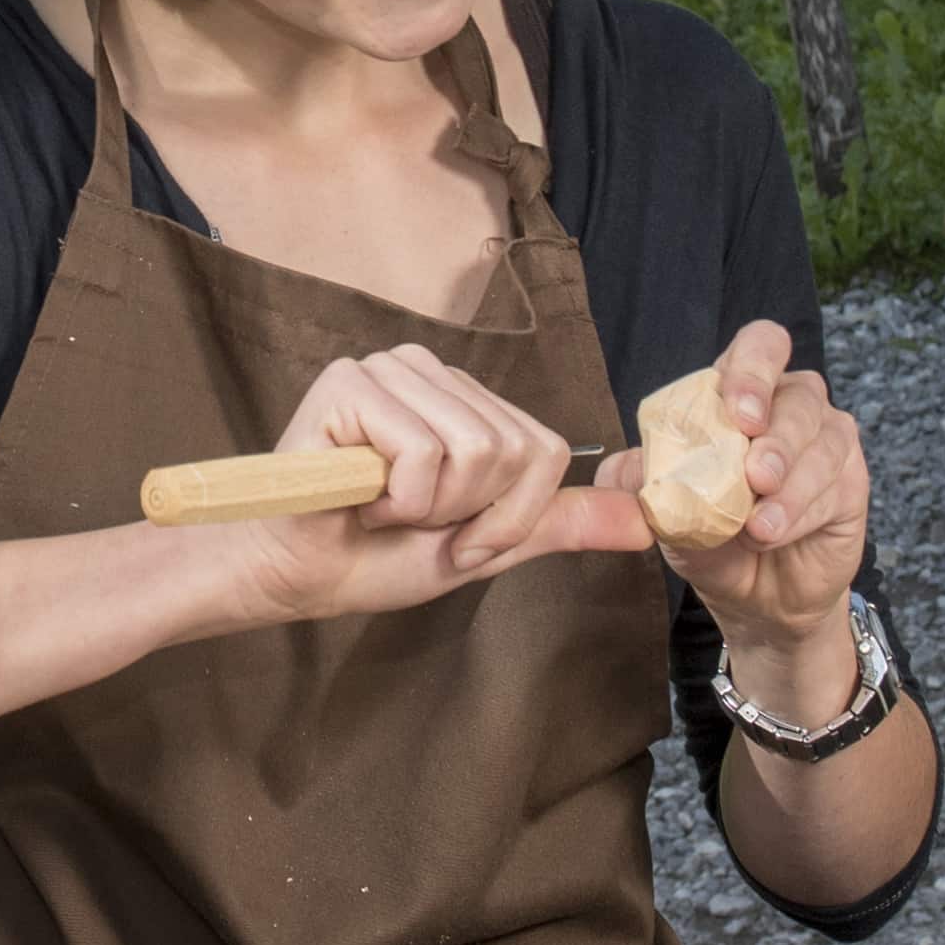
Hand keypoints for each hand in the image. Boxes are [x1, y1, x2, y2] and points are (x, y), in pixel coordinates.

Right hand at [200, 344, 654, 626]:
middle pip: (512, 450)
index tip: (456, 538)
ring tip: (383, 507)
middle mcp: (430, 370)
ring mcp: (388, 369)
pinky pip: (422, 454)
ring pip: (473, 449)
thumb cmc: (377, 556)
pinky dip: (396, 499)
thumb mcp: (487, 542)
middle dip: (471, 515)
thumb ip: (559, 522)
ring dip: (430, 508)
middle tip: (412, 522)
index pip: (544, 450)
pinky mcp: (349, 383)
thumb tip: (647, 520)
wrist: (297, 575)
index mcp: (465, 398)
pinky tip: (357, 497)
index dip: (510, 516)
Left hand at [658, 324, 879, 670]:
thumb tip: (611, 473)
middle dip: (776, 437)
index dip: (753, 369)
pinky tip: (771, 535)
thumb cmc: (710, 533)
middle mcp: (792, 405)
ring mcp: (827, 441)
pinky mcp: (851, 483)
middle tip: (754, 474)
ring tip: (756, 527)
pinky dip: (798, 514)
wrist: (752, 595)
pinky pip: (834, 487)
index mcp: (744, 391)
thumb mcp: (665, 507)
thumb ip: (640, 481)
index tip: (738, 414)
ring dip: (787, 487)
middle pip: (800, 394)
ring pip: (821, 444)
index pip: (761, 347)